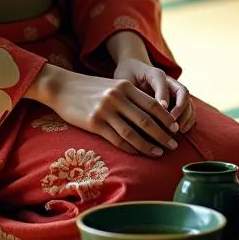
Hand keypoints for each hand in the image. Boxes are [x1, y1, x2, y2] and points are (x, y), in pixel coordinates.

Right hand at [28, 64, 180, 156]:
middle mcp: (117, 98)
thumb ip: (130, 97)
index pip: (152, 104)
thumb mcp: (113, 86)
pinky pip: (117, 140)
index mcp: (125, 86)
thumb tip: (152, 115)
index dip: (166, 118)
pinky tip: (139, 153)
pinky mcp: (94, 123)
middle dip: (163, 134)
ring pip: (133, 133)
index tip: (176, 128)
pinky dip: (131, 148)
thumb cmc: (90, 88)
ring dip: (149, 145)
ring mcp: (105, 111)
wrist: (62, 86)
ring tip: (160, 153)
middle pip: (147, 120)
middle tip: (174, 145)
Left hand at [114, 55, 195, 132]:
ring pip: (187, 100)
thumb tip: (142, 111)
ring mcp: (174, 90)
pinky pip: (188, 108)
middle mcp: (169, 81)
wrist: (133, 69)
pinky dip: (188, 119)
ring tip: (179, 130)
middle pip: (182, 92)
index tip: (162, 110)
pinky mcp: (176, 99)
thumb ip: (133, 92)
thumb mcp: (126, 81)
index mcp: (155, 73)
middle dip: (180, 109)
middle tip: (173, 124)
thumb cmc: (126, 76)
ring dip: (186, 115)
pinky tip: (183, 130)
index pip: (163, 83)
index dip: (163, 97)